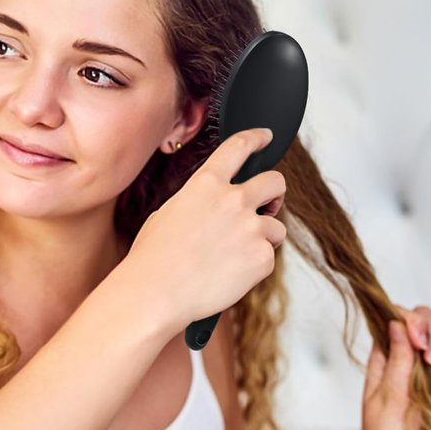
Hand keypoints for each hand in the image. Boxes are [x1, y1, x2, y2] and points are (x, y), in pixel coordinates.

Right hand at [127, 128, 285, 331]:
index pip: (239, 147)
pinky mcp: (262, 257)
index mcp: (206, 184)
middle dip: (275, 192)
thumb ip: (198, 203)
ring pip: (276, 227)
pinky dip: (255, 267)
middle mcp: (233, 200)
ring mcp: (251, 228)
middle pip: (275, 181)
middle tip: (269, 204)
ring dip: (263, 237)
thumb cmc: (154, 259)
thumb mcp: (168, 214)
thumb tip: (214, 209)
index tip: (265, 137)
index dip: (256, 138)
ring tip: (235, 256)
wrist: (156, 292)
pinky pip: (268, 258)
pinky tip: (230, 274)